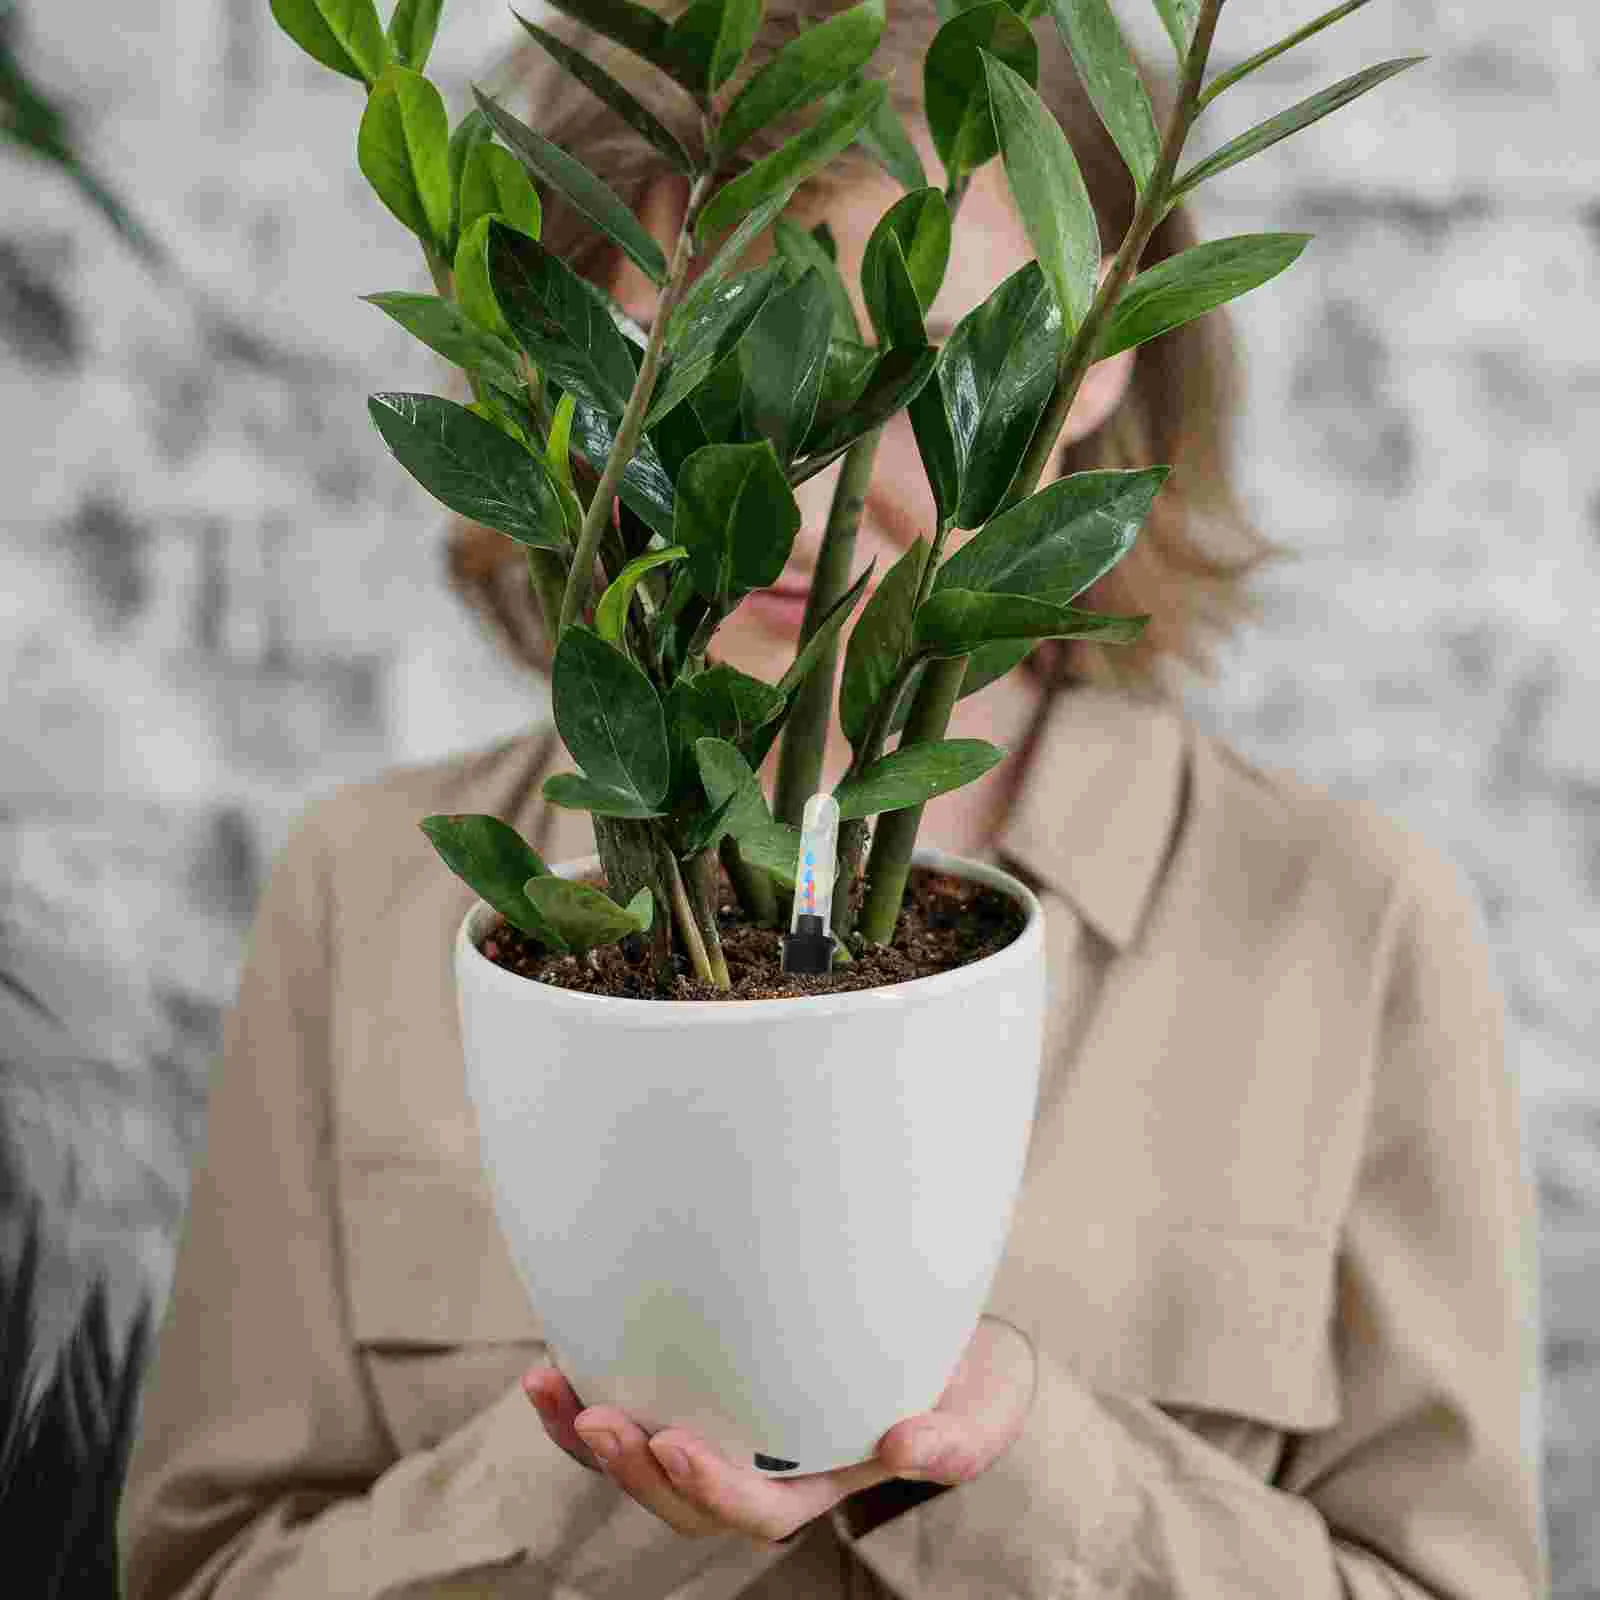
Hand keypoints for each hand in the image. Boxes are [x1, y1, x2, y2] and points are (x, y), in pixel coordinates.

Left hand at [522, 1313, 1036, 1549]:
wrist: (951, 1349)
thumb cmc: (964, 1385)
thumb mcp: (977, 1413)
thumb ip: (955, 1440)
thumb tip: (906, 1449)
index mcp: (819, 1484)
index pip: (757, 1508)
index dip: (711, 1488)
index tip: (672, 1444)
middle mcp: (765, 1467)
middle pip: (683, 1499)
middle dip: (631, 1471)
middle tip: (596, 1420)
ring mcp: (734, 1429)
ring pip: (648, 1459)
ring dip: (589, 1433)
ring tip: (545, 1386)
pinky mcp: (712, 1384)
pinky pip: (646, 1401)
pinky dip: (596, 1386)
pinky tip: (559, 1352)